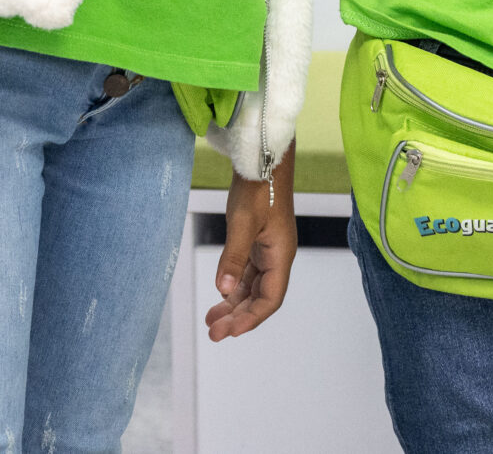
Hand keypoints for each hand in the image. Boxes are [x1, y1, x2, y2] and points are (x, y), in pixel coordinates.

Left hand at [207, 151, 296, 340]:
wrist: (261, 159)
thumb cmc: (258, 187)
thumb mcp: (242, 222)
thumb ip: (233, 258)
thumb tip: (222, 291)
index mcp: (280, 256)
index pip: (270, 299)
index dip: (251, 318)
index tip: (230, 332)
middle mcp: (276, 257)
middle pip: (260, 297)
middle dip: (238, 317)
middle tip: (213, 333)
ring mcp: (267, 250)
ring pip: (252, 287)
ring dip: (234, 304)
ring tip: (212, 320)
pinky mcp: (256, 242)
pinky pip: (246, 273)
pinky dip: (233, 287)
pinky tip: (220, 295)